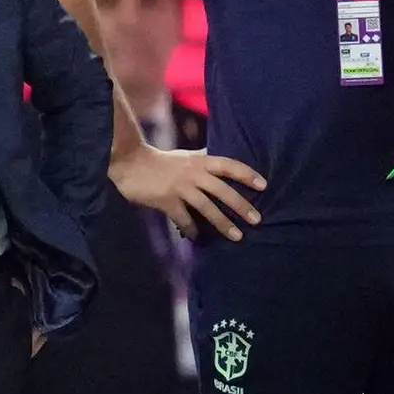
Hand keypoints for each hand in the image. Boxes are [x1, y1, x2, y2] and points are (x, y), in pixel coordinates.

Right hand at [116, 135, 263, 241]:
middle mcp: (193, 175)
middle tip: (257, 219)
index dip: (246, 174)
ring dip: (223, 223)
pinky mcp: (166, 201)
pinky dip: (192, 230)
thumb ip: (202, 158)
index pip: (228, 165)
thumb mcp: (185, 156)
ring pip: (207, 207)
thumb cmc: (160, 160)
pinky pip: (183, 219)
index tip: (263, 185)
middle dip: (241, 205)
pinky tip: (197, 238)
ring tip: (237, 237)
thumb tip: (219, 155)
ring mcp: (180, 188)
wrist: (130, 164)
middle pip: (222, 191)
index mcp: (199, 162)